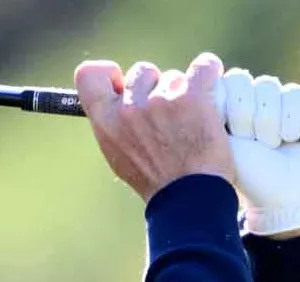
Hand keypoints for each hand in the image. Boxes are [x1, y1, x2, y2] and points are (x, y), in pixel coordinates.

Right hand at [75, 53, 235, 202]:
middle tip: (167, 114)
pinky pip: (204, 66)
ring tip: (192, 120)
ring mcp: (161, 99)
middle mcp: (129, 107)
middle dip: (155, 87)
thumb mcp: (119, 155)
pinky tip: (210, 85)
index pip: (89, 75)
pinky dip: (209, 72)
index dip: (108, 73)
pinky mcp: (192, 96)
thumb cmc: (156, 180)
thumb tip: (119, 99)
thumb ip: (115, 124)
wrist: (189, 197)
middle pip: (141, 72)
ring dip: (183, 92)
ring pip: (174, 77)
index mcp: (105, 121)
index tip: (121, 81)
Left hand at [216, 69, 299, 236]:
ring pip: (266, 85)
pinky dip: (291, 118)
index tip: (227, 133)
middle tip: (248, 140)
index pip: (217, 83)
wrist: (285, 197)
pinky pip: (293, 94)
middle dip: (243, 113)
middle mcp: (247, 101)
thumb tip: (204, 82)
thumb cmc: (245, 176)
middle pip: (240, 80)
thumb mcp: (215, 144)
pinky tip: (290, 139)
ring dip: (266, 120)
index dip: (223, 104)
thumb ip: (206, 113)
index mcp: (221, 110)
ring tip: (269, 145)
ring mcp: (274, 101)